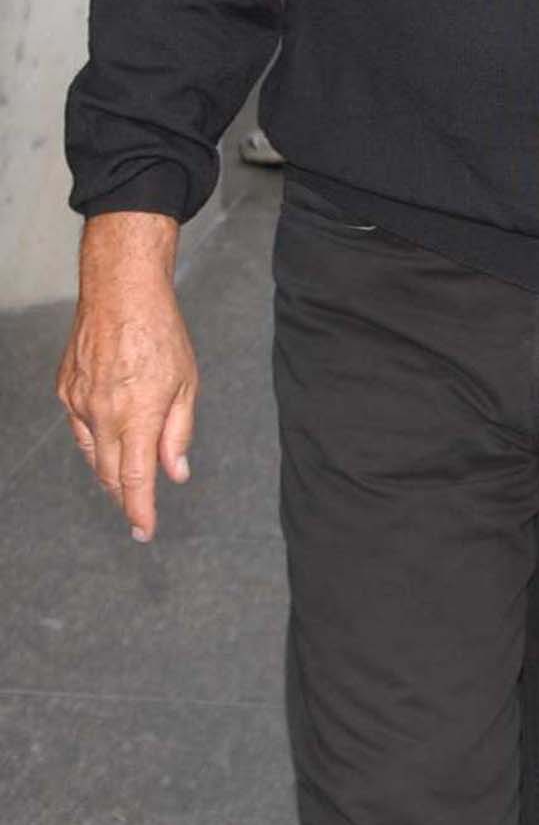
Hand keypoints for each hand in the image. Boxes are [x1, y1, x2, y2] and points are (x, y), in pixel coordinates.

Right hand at [57, 214, 197, 540]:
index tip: (143, 531)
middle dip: (125, 495)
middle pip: (111, 473)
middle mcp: (102, 415)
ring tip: (125, 478)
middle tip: (139, 509)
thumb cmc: (160, 334)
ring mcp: (78, 403)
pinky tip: (108, 436)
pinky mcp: (65, 389)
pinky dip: (95, 438)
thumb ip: (178, 434)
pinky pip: (79, 427)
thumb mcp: (186, 386)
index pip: (136, 480)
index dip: (139, 510)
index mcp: (137, 416)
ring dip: (110, 470)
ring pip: (93, 453)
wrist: (120, 293)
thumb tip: (175, 472)